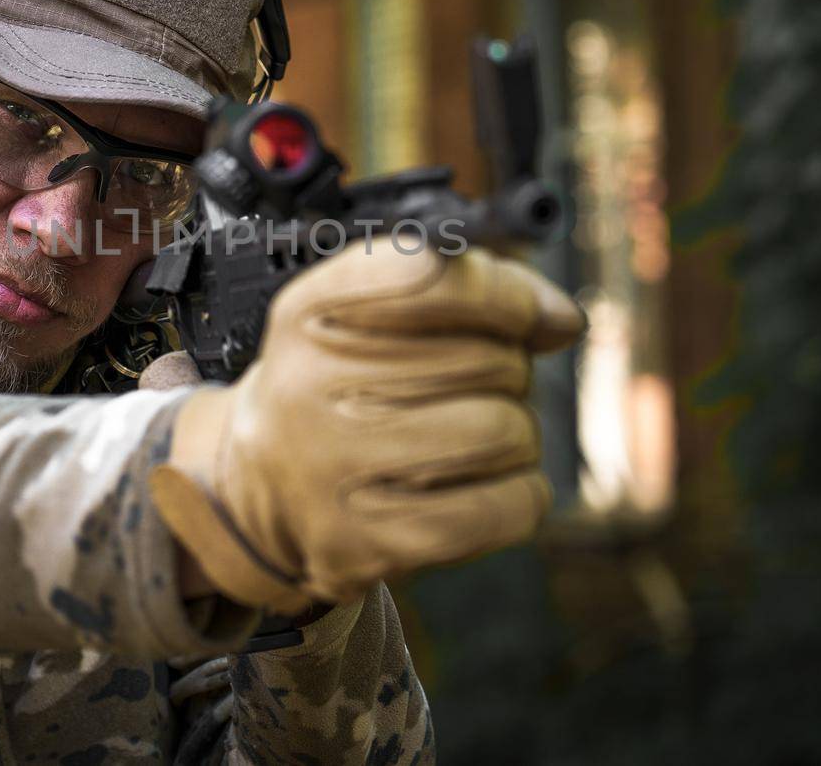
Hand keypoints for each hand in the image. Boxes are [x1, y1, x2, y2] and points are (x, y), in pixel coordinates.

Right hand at [149, 242, 585, 612]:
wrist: (257, 494)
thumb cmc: (336, 389)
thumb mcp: (367, 315)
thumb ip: (469, 290)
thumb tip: (562, 320)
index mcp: (308, 312)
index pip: (434, 275)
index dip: (505, 293)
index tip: (526, 315)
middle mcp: (308, 385)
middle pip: (489, 358)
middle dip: (508, 371)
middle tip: (473, 388)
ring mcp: (334, 469)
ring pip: (504, 431)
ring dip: (517, 434)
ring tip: (478, 437)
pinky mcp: (370, 544)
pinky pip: (505, 507)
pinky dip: (520, 493)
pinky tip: (485, 484)